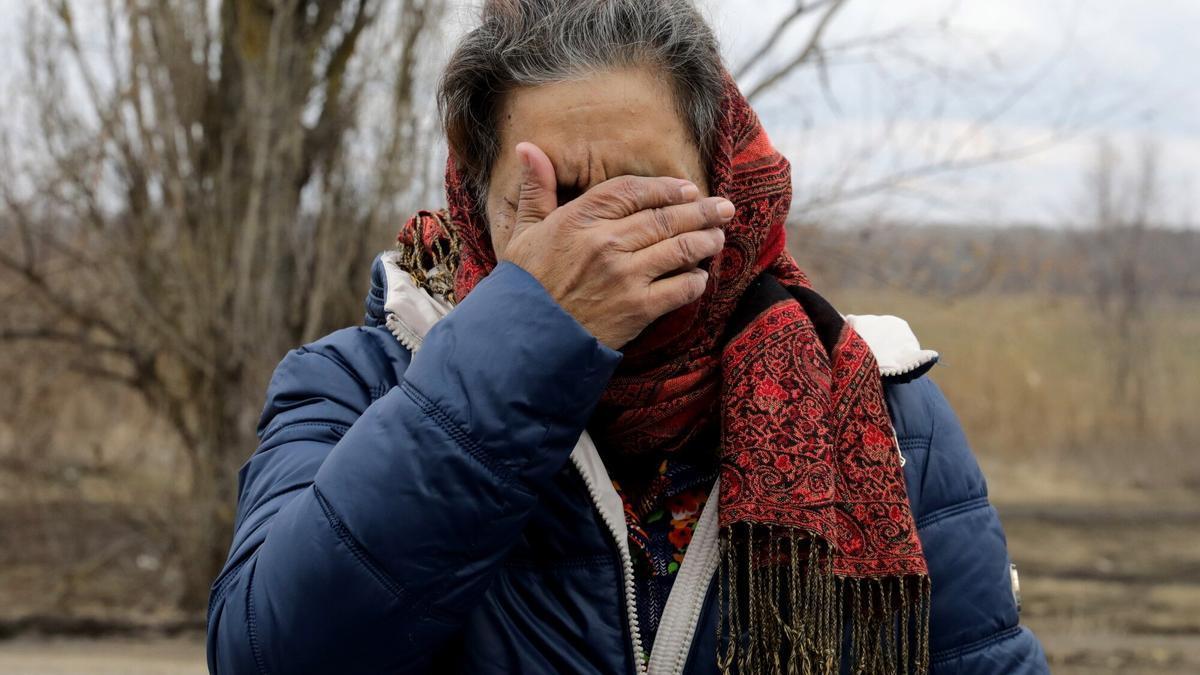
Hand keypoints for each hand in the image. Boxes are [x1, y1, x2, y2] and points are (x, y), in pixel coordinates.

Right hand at [500, 142, 733, 349]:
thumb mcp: (523, 231)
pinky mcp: (637, 309)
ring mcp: (625, 276)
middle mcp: (606, 243)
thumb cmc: (525, 285)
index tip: (687, 189)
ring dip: (706, 241)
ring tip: (719, 236)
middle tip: (723, 208)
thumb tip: (527, 147)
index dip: (666, 188)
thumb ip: (536, 189)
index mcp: (580, 219)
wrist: (525, 340)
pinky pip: (679, 289)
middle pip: (665, 217)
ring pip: (679, 249)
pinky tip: (700, 277)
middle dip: (701, 210)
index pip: (634, 191)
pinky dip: (695, 282)